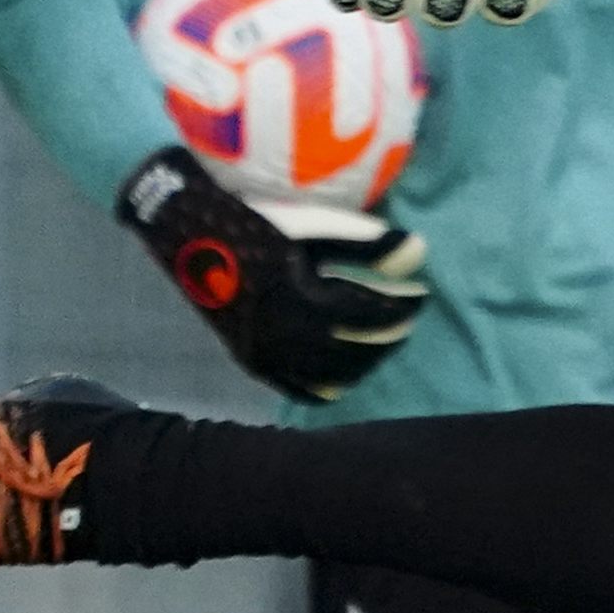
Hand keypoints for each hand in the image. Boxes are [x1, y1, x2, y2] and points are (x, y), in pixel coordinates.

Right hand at [118, 150, 427, 401]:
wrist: (190, 232)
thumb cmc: (259, 222)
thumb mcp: (316, 226)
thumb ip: (370, 242)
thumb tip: (422, 252)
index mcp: (306, 298)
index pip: (375, 312)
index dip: (405, 304)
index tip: (421, 294)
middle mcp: (287, 335)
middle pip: (361, 348)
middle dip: (391, 333)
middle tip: (405, 317)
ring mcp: (268, 354)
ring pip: (337, 375)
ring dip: (368, 360)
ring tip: (380, 339)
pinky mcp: (254, 363)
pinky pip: (303, 390)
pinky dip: (332, 384)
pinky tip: (347, 368)